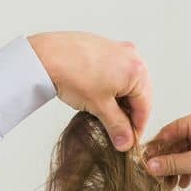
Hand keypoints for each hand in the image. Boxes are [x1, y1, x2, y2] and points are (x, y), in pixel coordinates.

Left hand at [27, 32, 150, 150]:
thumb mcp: (100, 107)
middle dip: (128, 114)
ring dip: (119, 102)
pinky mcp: (105, 48)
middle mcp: (132, 56)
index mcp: (137, 70)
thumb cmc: (73, 75)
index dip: (136, 129)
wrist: (45, 55)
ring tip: (104, 115)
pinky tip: (98, 98)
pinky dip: (111, 88)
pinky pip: (116, 73)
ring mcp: (118, 49)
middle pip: (138, 94)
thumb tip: (125, 142)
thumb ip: (117, 127)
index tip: (128, 142)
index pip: (144, 107)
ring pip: (126, 84)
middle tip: (116, 132)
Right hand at [142, 108, 190, 190]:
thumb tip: (149, 166)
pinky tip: (183, 184)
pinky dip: (187, 172)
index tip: (145, 160)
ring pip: (184, 155)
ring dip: (175, 169)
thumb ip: (171, 164)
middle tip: (154, 175)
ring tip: (168, 184)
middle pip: (177, 143)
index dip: (158, 146)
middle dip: (166, 161)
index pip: (172, 130)